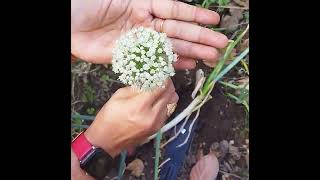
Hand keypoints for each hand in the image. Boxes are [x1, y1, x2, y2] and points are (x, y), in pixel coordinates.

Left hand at [71, 0, 227, 68]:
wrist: (67, 27)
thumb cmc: (85, 4)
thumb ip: (143, 0)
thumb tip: (165, 0)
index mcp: (142, 3)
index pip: (174, 9)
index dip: (195, 14)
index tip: (214, 20)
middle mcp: (144, 21)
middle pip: (177, 29)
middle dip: (199, 37)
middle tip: (219, 45)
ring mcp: (139, 40)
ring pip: (170, 46)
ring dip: (191, 51)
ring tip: (210, 58)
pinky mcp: (130, 56)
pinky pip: (155, 60)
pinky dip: (170, 63)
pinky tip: (187, 65)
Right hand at [84, 79, 177, 156]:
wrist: (106, 142)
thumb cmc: (108, 118)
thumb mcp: (118, 96)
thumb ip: (136, 88)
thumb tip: (149, 79)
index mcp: (140, 106)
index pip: (160, 87)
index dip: (163, 77)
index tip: (160, 72)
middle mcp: (152, 116)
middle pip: (170, 94)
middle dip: (167, 84)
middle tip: (161, 79)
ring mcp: (157, 124)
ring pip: (172, 103)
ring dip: (167, 94)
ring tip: (158, 90)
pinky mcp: (158, 129)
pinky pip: (167, 111)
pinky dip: (165, 103)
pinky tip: (155, 101)